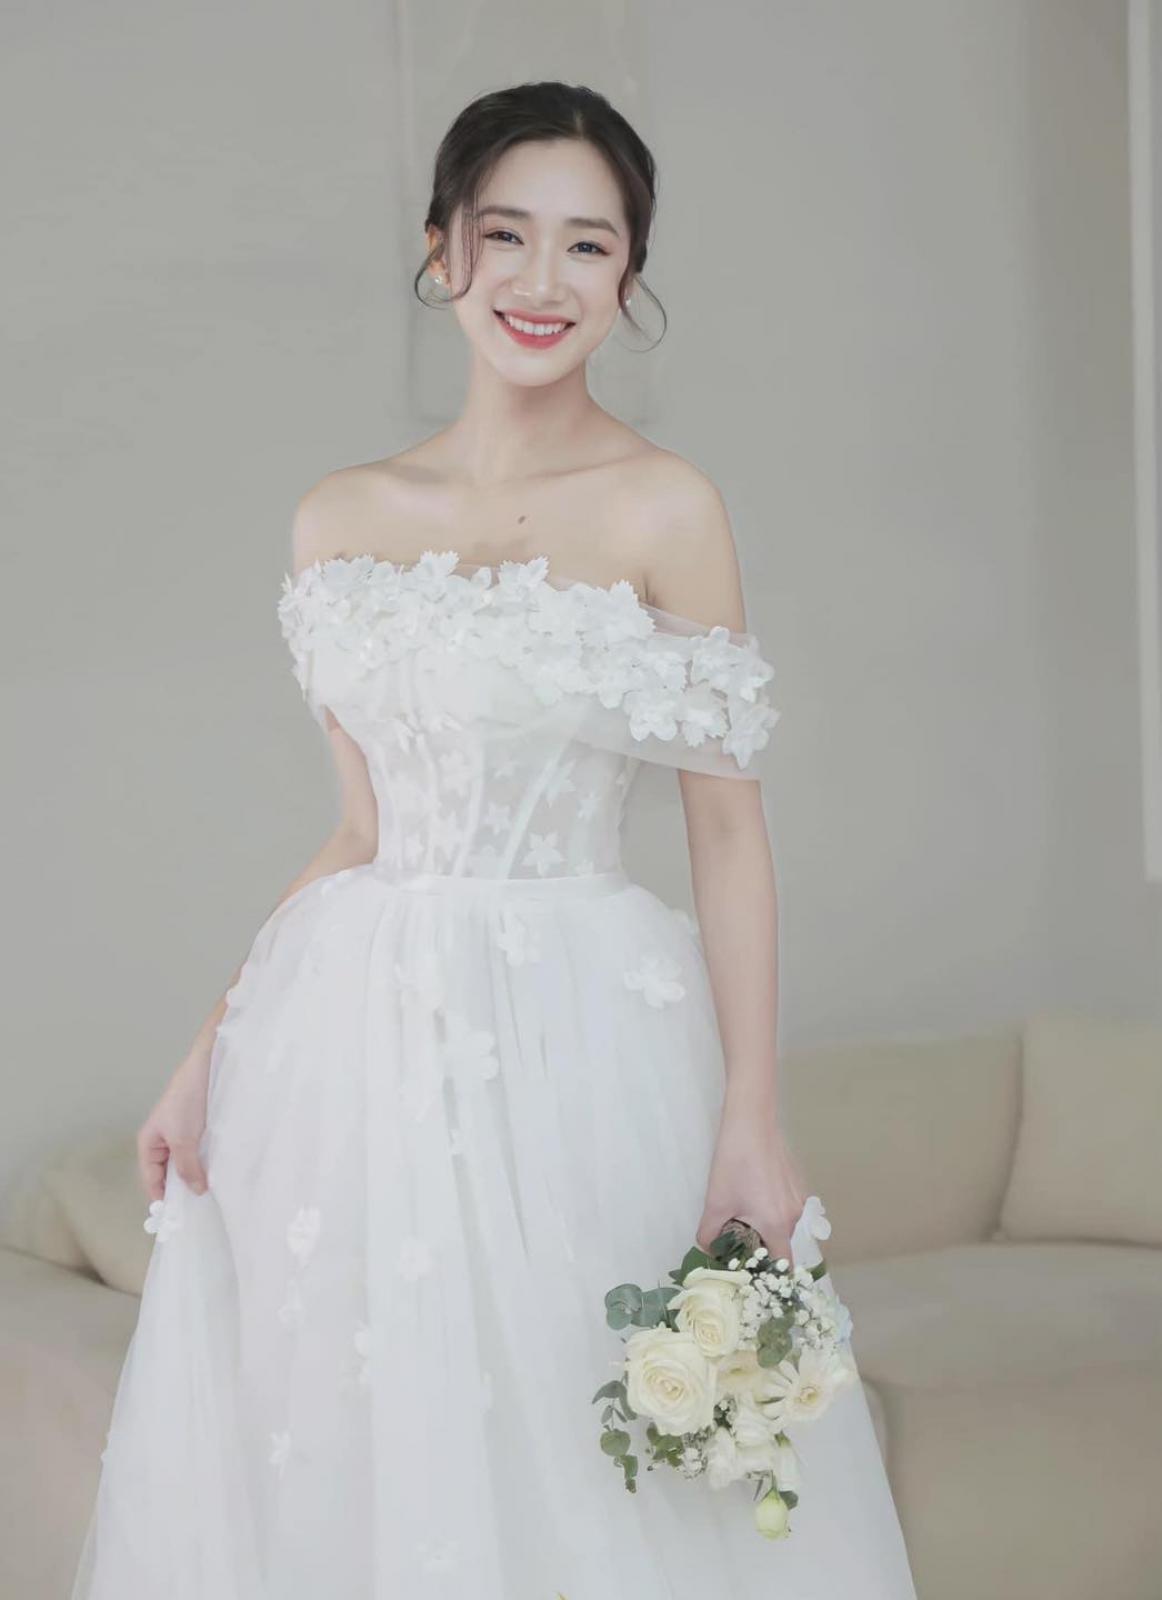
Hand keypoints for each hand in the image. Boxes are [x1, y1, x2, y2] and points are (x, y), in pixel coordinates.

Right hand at [137, 1053, 210, 1202]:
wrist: (208, 1066)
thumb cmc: (187, 1099)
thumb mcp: (184, 1138)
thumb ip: (188, 1167)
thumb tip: (196, 1192)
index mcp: (149, 1143)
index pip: (151, 1180)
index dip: (162, 1198)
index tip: (176, 1219)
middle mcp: (163, 1142)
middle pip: (168, 1175)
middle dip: (180, 1190)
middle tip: (197, 1211)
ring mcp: (181, 1136)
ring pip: (185, 1165)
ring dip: (195, 1177)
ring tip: (209, 1195)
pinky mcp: (198, 1130)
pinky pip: (198, 1154)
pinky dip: (205, 1164)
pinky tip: (217, 1174)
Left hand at [695, 1105, 808, 1266]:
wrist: (751, 1123)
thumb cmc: (734, 1164)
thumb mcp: (715, 1203)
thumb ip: (709, 1235)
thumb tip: (708, 1251)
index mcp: (777, 1225)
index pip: (783, 1266)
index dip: (769, 1276)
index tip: (751, 1276)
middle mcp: (795, 1216)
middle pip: (779, 1244)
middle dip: (759, 1247)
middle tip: (735, 1241)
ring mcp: (799, 1198)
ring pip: (781, 1224)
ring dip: (763, 1226)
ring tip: (739, 1213)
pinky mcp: (796, 1183)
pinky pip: (784, 1207)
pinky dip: (770, 1209)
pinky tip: (750, 1192)